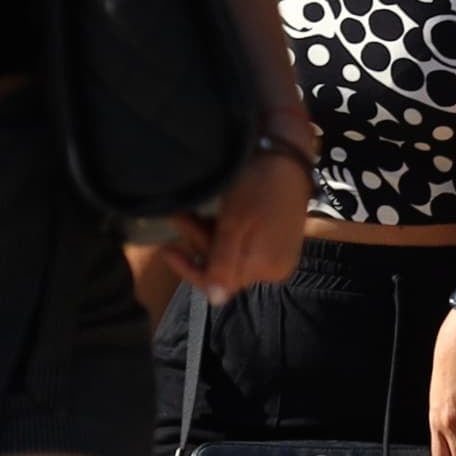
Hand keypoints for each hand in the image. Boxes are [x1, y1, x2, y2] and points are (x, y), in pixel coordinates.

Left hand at [180, 143, 311, 300]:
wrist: (288, 154)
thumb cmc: (258, 186)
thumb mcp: (234, 224)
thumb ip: (223, 264)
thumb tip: (216, 301)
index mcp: (264, 268)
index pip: (219, 282)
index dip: (190, 269)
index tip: (166, 250)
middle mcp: (274, 269)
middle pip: (225, 267)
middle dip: (200, 242)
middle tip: (181, 214)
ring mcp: (279, 255)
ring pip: (233, 254)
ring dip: (209, 234)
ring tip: (193, 210)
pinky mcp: (279, 241)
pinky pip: (246, 245)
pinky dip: (227, 232)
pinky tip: (217, 214)